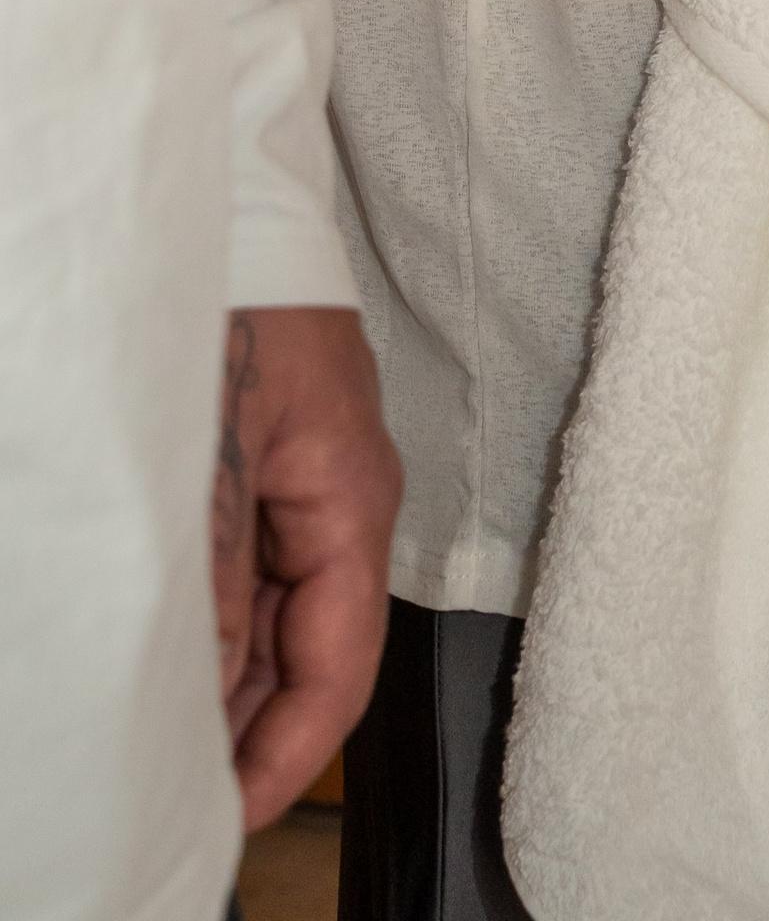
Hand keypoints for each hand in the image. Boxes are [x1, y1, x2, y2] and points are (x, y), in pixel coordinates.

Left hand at [212, 305, 401, 828]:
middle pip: (310, 650)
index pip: (340, 667)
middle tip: (179, 797)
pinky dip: (215, 623)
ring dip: (227, 681)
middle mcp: (341, 495)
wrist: (230, 201)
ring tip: (163, 743)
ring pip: (276, 614)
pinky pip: (249, 568)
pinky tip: (167, 656)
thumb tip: (218, 698)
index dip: (288, 757)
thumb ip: (222, 580)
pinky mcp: (266, 456)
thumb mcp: (219, 454)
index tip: (228, 818)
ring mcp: (304, 475)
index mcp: (354, 497)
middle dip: (252, 731)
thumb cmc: (240, 297)